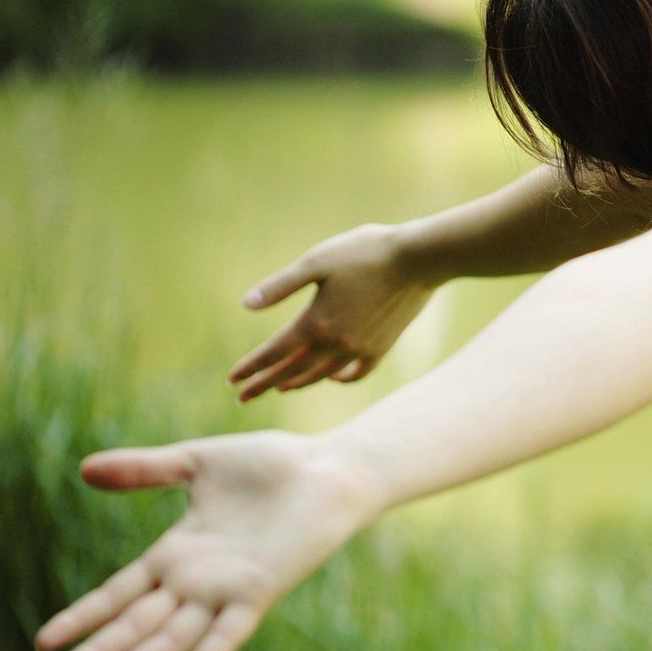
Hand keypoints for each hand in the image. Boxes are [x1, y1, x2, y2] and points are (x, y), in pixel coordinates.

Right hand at [34, 429, 379, 650]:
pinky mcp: (259, 591)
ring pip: (173, 635)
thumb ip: (144, 470)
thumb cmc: (271, 464)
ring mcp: (225, 590)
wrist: (328, 467)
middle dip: (99, 650)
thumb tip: (83, 469)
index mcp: (176, 553)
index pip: (118, 594)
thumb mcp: (195, 463)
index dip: (83, 617)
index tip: (44, 643)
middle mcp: (196, 580)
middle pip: (137, 623)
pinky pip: (228, 633)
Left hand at [229, 222, 435, 401]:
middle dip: (265, 383)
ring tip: (280, 388)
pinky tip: (331, 377)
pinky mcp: (382, 347)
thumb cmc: (365, 253)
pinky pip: (356, 374)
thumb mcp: (316, 261)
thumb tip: (246, 304)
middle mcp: (337, 343)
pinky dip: (339, 378)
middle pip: (293, 371)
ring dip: (297, 383)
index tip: (232, 380)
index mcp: (316, 323)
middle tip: (243, 397)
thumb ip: (280, 286)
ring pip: (321, 375)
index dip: (251, 366)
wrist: (420, 259)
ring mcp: (361, 349)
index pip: (274, 352)